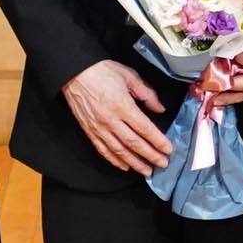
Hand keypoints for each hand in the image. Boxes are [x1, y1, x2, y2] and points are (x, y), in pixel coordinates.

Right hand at [65, 59, 174, 173]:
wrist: (74, 72)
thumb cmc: (102, 71)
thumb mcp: (129, 76)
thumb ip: (146, 93)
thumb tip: (160, 108)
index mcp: (122, 105)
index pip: (144, 128)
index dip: (158, 141)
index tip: (168, 149)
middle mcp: (111, 120)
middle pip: (134, 143)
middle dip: (150, 155)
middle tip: (163, 164)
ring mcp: (99, 128)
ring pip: (119, 151)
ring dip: (135, 163)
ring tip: (147, 171)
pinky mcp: (89, 131)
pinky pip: (103, 150)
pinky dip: (114, 160)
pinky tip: (125, 166)